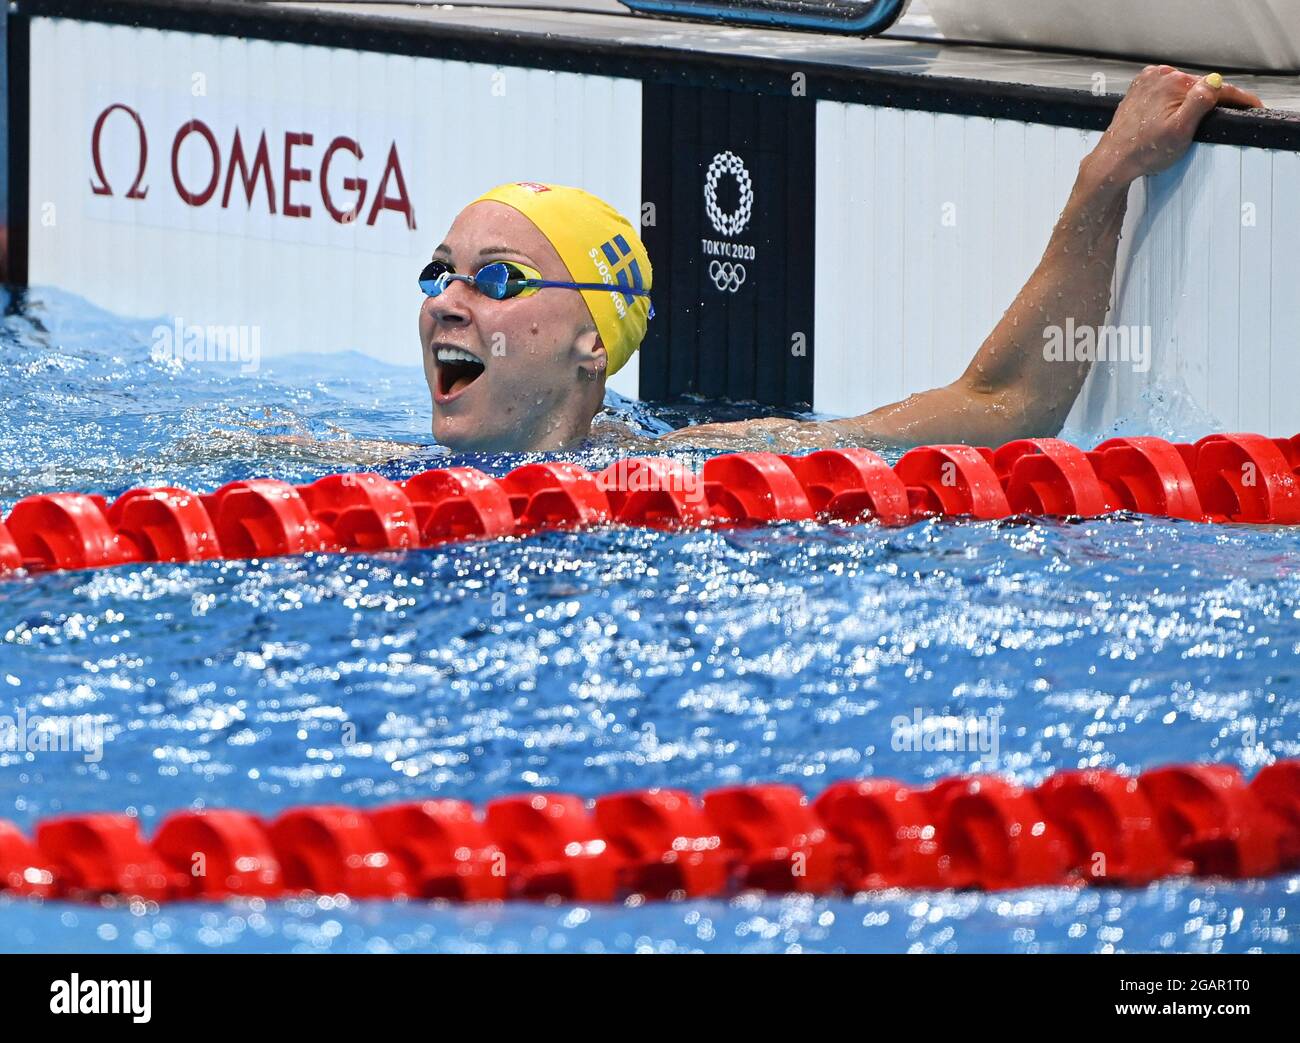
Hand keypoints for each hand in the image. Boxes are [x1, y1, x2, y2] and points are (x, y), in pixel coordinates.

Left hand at [1086, 65, 1262, 186]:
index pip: (1215, 87)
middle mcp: (1159, 74)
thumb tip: (1215, 80)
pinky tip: (1172, 117)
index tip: (1254, 106)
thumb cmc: (1145, 152)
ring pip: (1182, 89)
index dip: (1238, 98)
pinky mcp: (1139, 89)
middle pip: (1198, 87)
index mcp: (1172, 82)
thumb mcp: (1180, 130)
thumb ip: (1200, 102)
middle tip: (1219, 121)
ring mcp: (1147, 81)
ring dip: (1191, 102)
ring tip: (1190, 123)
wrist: (1113, 162)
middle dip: (1210, 102)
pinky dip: (1174, 101)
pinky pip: (1166, 92)